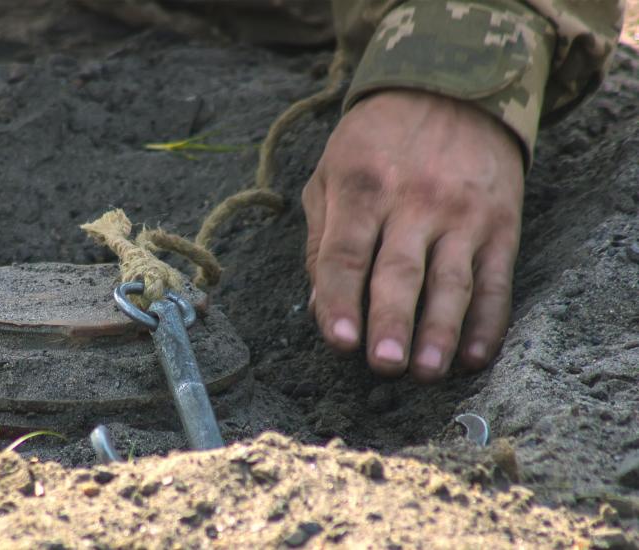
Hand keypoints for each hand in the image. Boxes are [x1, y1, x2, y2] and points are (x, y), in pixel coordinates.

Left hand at [303, 89, 523, 382]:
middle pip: (400, 272)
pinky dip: (488, 321)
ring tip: (427, 372)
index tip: (338, 340)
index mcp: (362, 187)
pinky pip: (496, 280)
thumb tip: (320, 308)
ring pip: (452, 281)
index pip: (346, 253)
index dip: (340, 299)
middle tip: (383, 366)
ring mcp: (463, 214)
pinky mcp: (502, 224)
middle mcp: (414, 201)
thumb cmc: (375, 142)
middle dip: (392, 322)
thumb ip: (321, 240)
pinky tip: (475, 355)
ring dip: (440, 331)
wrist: (454, 88)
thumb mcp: (330, 173)